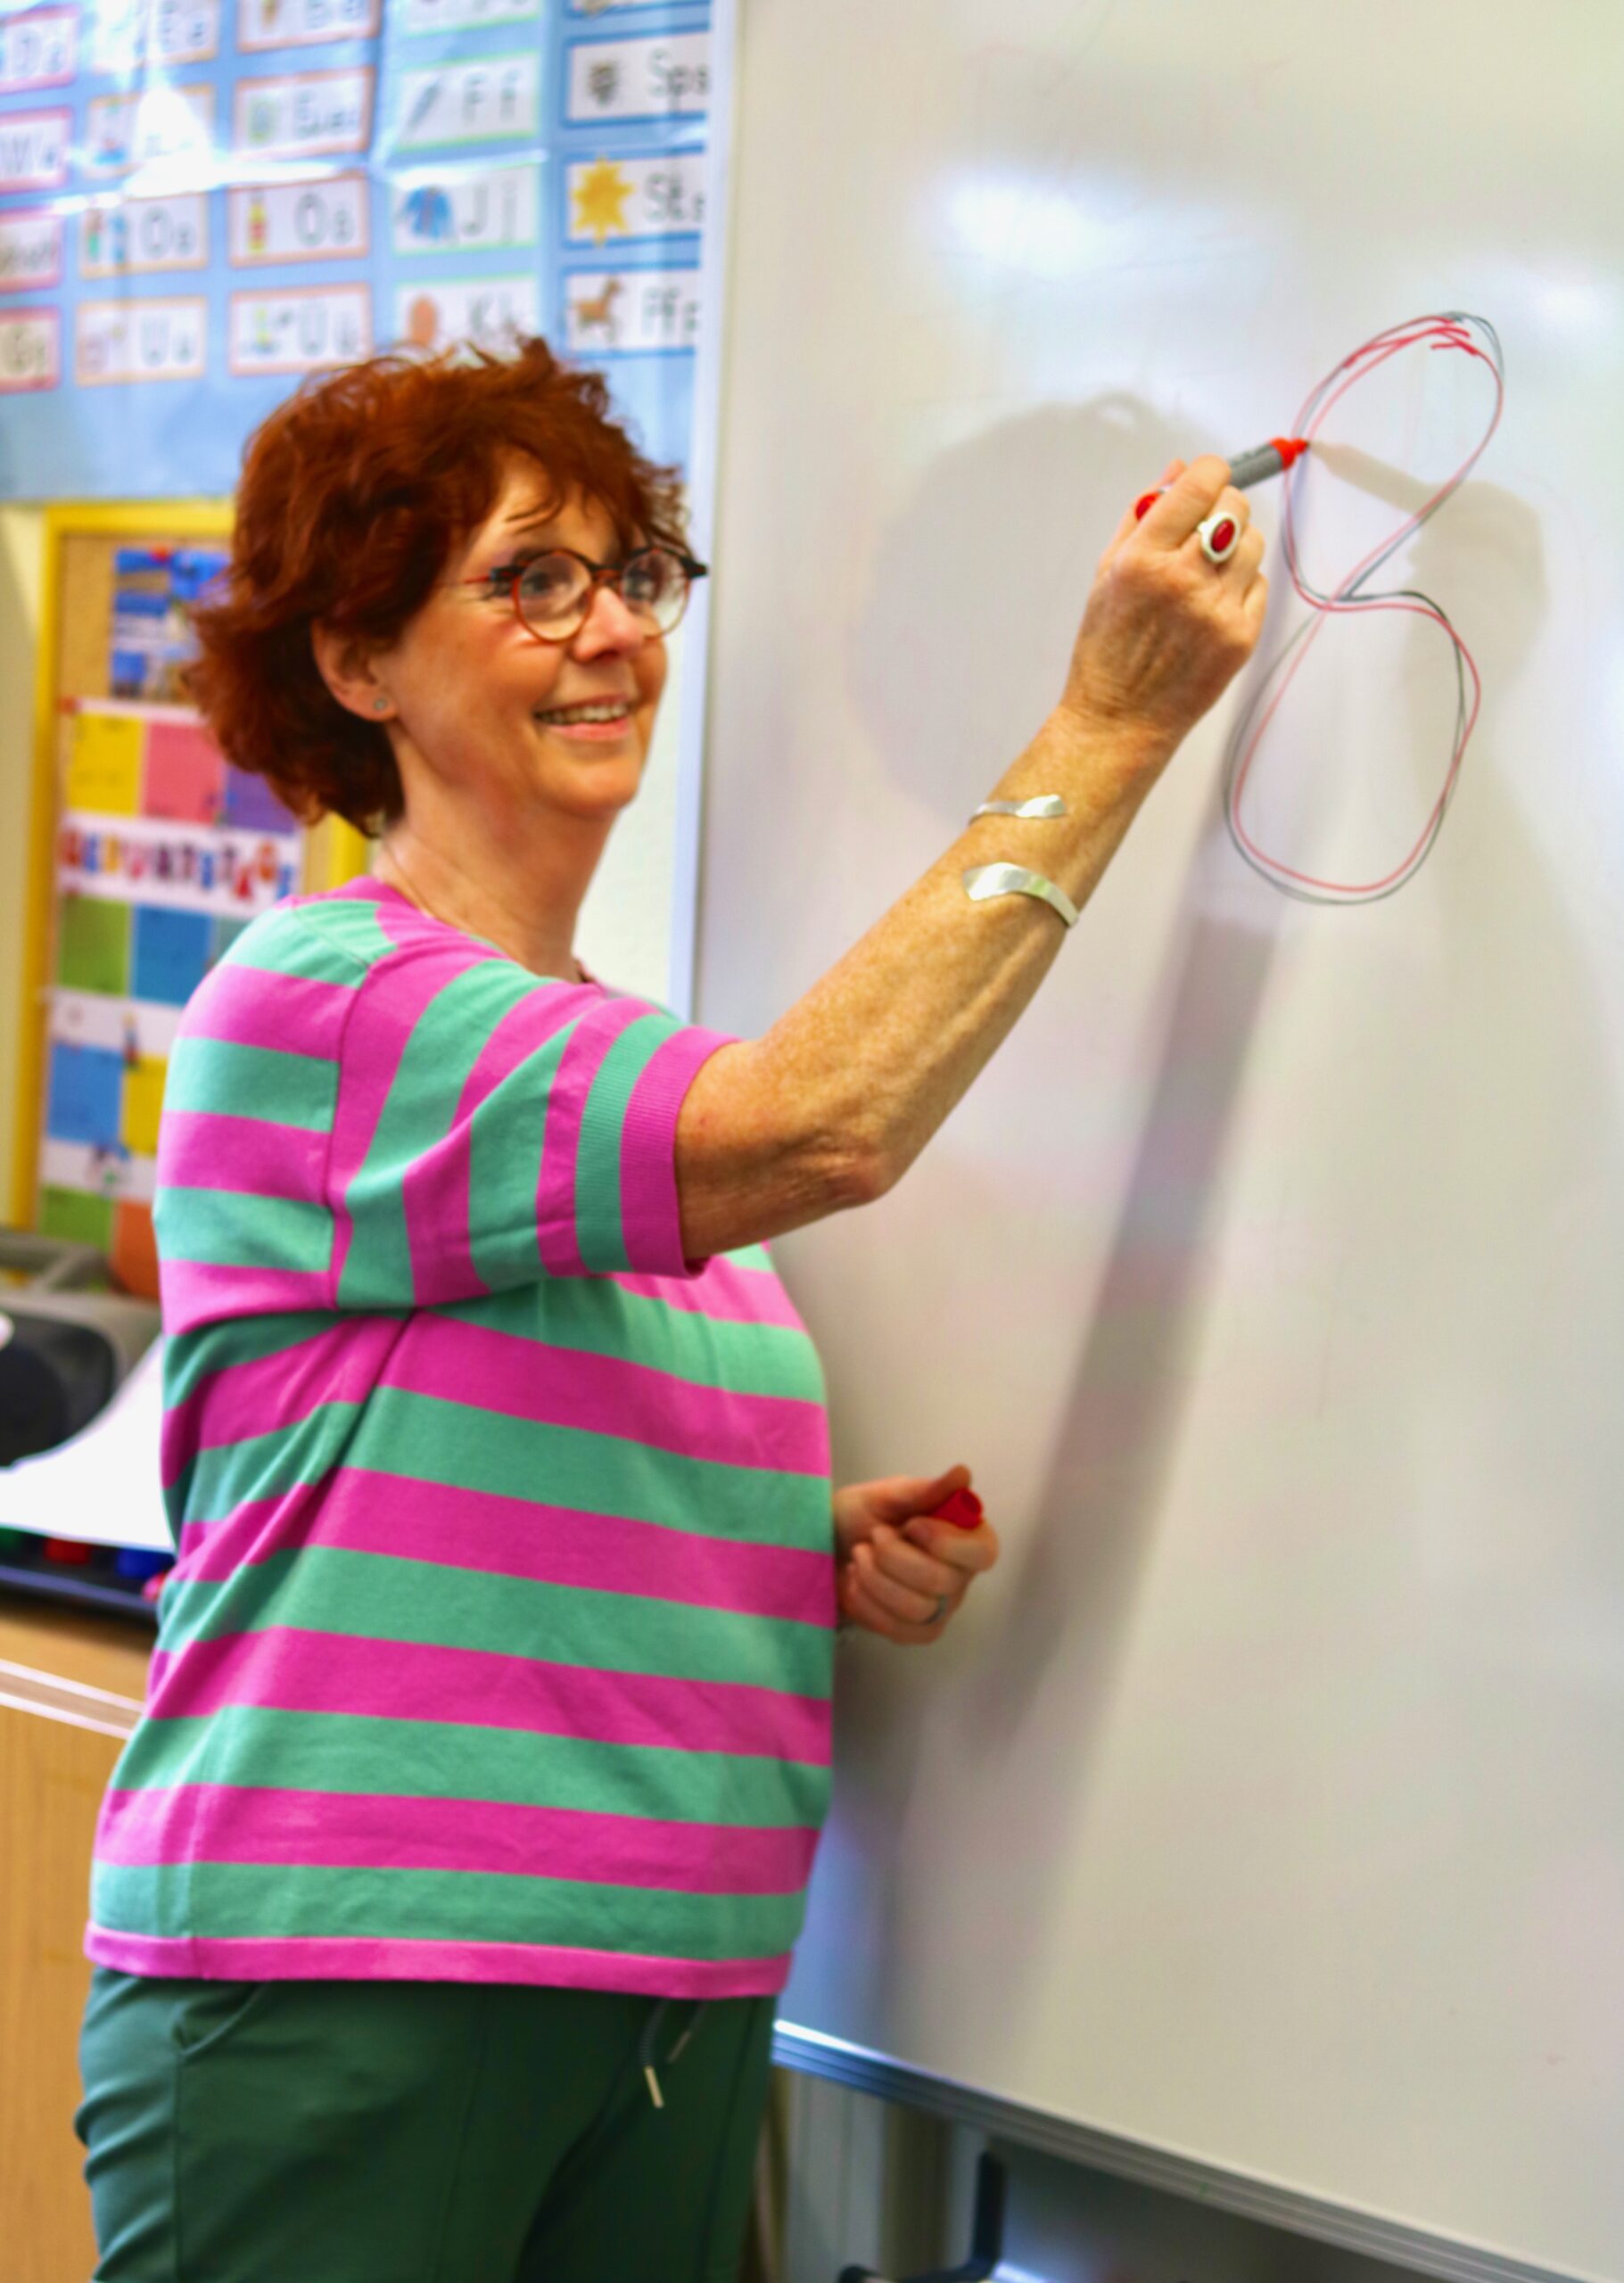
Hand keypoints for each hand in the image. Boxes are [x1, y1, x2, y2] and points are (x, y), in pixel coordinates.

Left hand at [833, 1462, 1000, 1645]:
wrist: (828, 1547)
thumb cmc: (864, 1515)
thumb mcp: (889, 1494)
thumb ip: (926, 1490)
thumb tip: (963, 1474)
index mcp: (966, 1538)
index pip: (983, 1552)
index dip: (947, 1542)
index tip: (912, 1525)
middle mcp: (960, 1578)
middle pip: (943, 1582)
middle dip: (895, 1556)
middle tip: (874, 1535)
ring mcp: (939, 1610)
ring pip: (918, 1608)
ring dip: (875, 1577)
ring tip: (859, 1555)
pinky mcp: (914, 1633)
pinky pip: (895, 1629)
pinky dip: (865, 1601)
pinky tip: (854, 1582)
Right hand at [1057, 454, 1268, 762]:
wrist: (1119, 720)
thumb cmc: (1107, 648)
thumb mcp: (1107, 573)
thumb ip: (1141, 516)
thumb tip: (1178, 469)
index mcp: (1142, 558)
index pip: (1200, 484)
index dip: (1209, 473)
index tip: (1207, 479)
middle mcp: (1182, 579)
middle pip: (1235, 507)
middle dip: (1222, 507)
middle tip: (1205, 528)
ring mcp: (1216, 610)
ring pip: (1254, 543)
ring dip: (1235, 547)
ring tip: (1206, 573)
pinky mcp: (1241, 637)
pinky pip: (1259, 584)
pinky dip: (1241, 586)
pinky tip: (1211, 606)